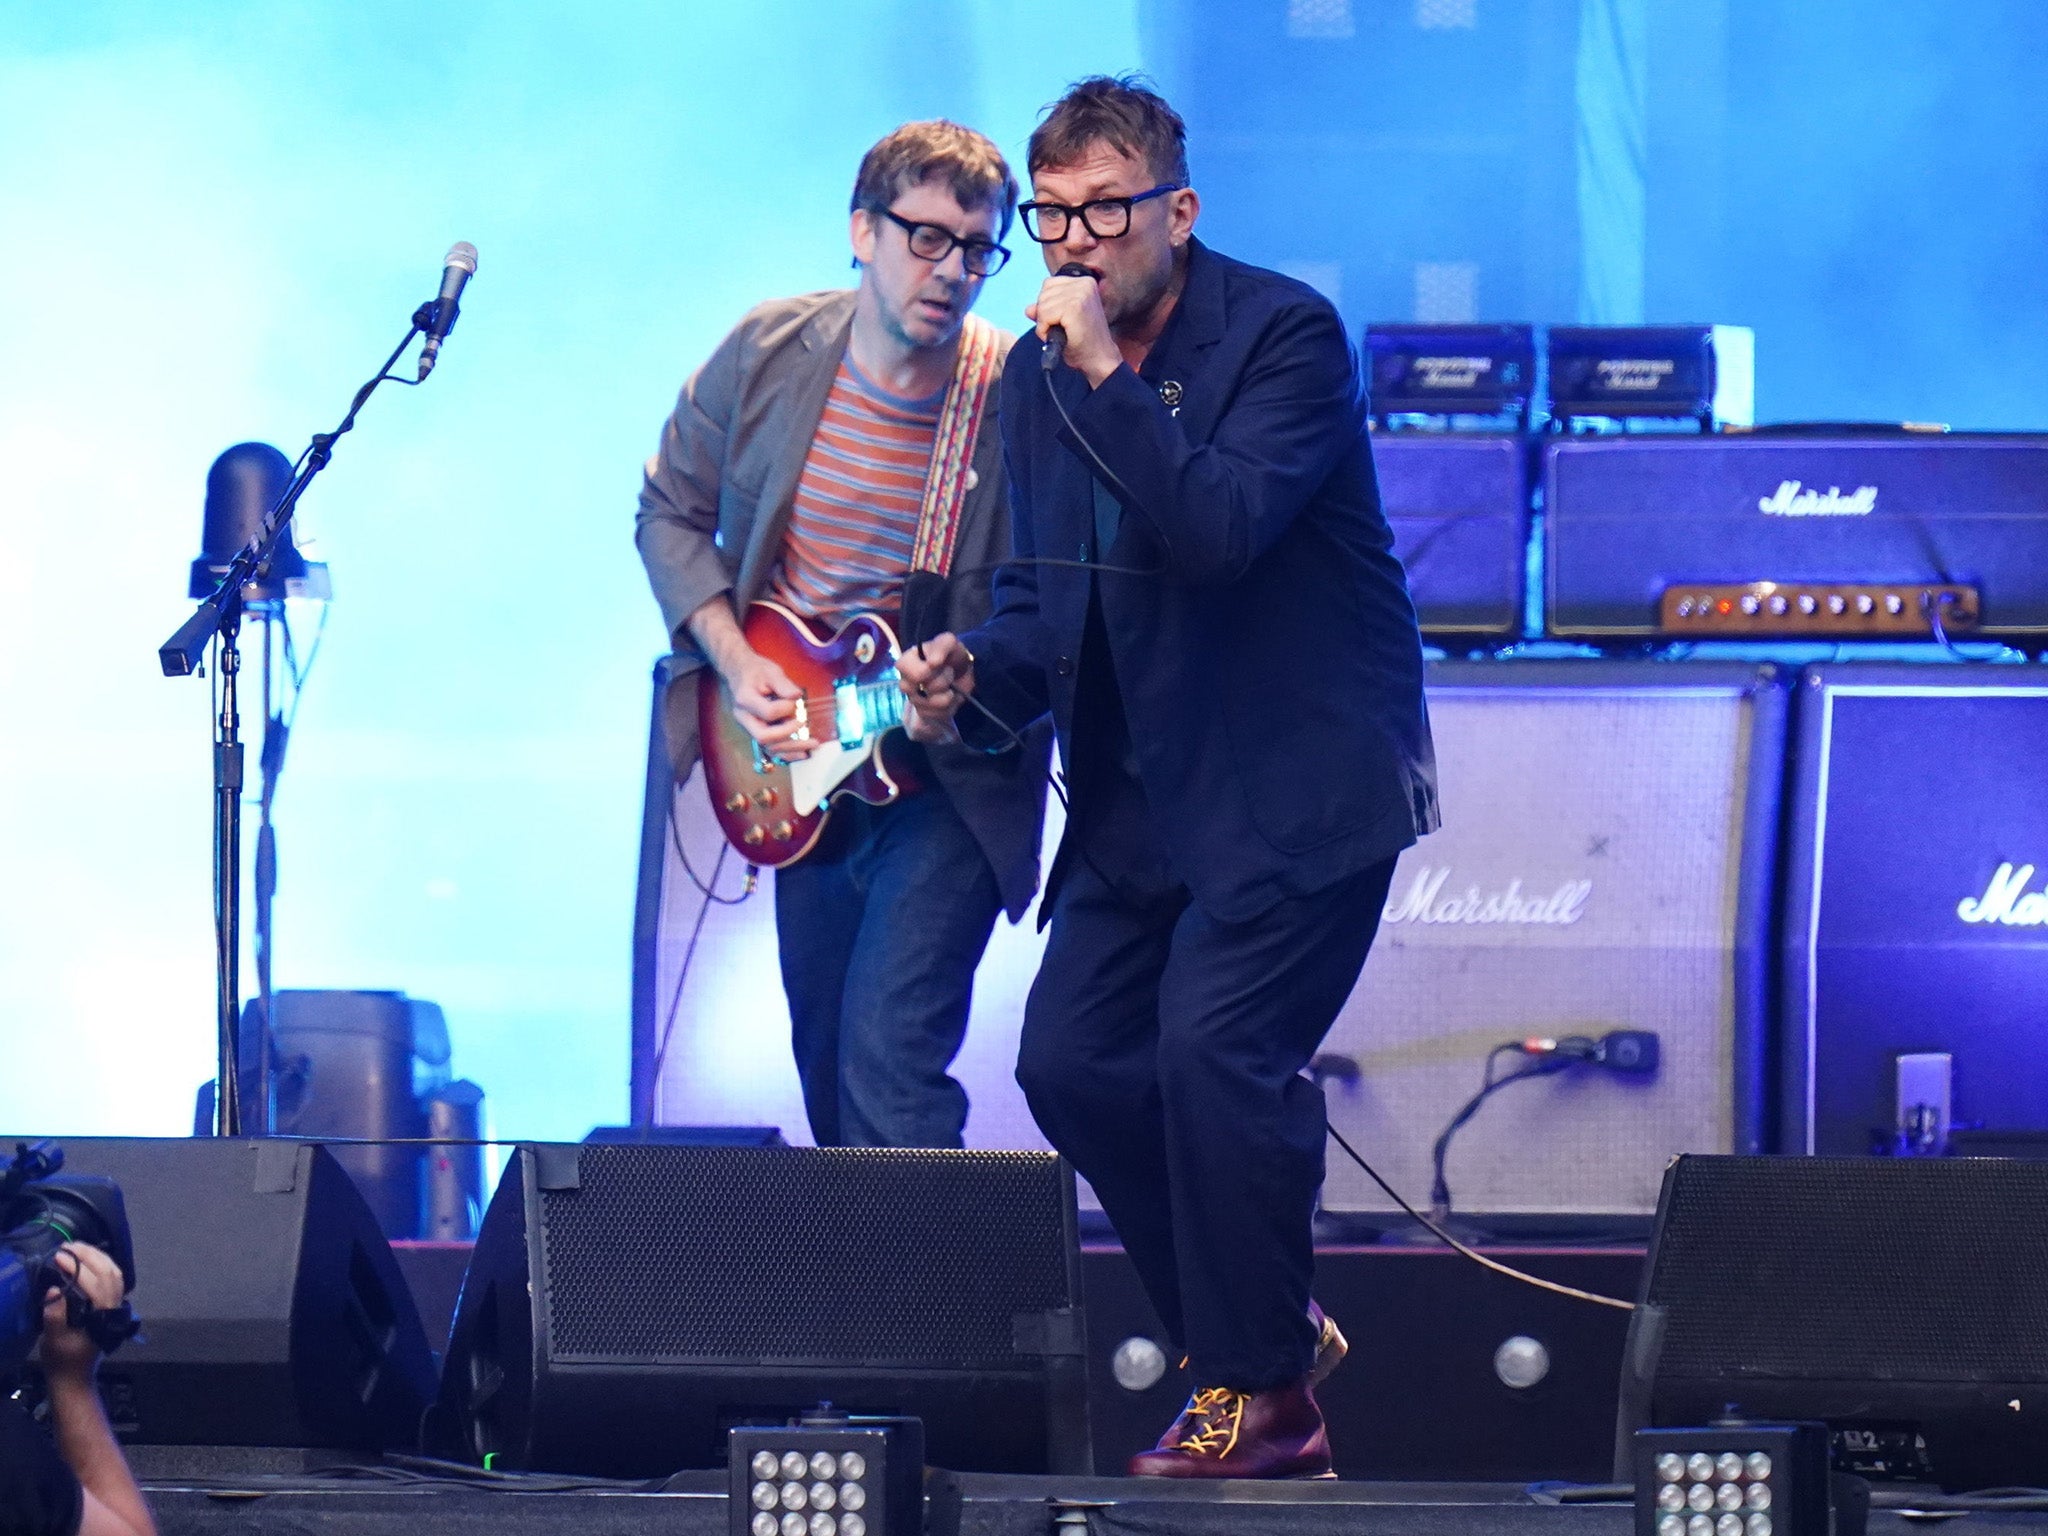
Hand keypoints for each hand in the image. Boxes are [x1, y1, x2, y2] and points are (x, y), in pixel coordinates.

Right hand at [37, 1244, 123, 1381]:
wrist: (75, 1377)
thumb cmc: (63, 1360)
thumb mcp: (53, 1340)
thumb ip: (54, 1316)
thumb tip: (54, 1290)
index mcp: (102, 1315)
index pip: (95, 1283)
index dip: (77, 1268)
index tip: (59, 1257)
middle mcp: (114, 1307)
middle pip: (110, 1273)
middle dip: (90, 1256)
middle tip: (68, 1246)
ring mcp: (115, 1306)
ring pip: (115, 1274)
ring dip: (97, 1257)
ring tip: (76, 1248)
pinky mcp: (111, 1306)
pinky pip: (113, 1280)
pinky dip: (103, 1266)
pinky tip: (88, 1260)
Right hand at [722, 646, 814, 760]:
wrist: (740, 674)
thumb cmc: (756, 671)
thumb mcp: (770, 671)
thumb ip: (783, 683)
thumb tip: (797, 695)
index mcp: (745, 700)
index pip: (768, 712)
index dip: (786, 709)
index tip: (795, 700)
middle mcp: (744, 718)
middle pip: (764, 737)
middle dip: (788, 735)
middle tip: (804, 725)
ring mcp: (749, 728)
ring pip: (768, 747)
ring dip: (792, 748)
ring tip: (812, 744)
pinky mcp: (757, 732)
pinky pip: (771, 749)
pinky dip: (787, 754)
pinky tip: (803, 753)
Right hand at [898, 633, 974, 743]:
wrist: (965, 672)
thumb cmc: (952, 655)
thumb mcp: (950, 643)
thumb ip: (941, 646)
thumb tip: (932, 662)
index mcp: (908, 661)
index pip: (902, 667)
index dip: (921, 670)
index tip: (936, 665)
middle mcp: (907, 681)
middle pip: (913, 689)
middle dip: (939, 682)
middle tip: (948, 674)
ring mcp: (915, 699)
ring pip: (928, 703)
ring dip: (947, 695)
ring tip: (951, 686)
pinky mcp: (925, 713)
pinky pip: (936, 715)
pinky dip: (950, 706)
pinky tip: (952, 697)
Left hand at [1026, 272, 1118, 386]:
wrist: (1098, 359)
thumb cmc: (1082, 342)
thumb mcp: (1062, 321)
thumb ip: (1045, 311)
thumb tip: (1028, 309)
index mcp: (1085, 281)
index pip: (1048, 284)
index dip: (1048, 306)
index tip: (1062, 320)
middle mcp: (1085, 283)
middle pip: (1043, 293)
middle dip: (1045, 316)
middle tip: (1063, 329)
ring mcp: (1081, 294)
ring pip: (1042, 305)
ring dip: (1045, 325)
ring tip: (1063, 333)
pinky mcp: (1075, 307)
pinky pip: (1044, 315)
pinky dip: (1045, 330)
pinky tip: (1060, 336)